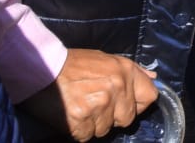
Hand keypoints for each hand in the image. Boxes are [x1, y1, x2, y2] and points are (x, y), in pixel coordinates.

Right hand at [22, 48, 157, 140]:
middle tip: (94, 104)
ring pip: (105, 129)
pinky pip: (86, 136)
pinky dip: (78, 130)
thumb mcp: (106, 58)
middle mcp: (117, 87)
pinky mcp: (81, 120)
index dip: (138, 104)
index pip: (150, 97)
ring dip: (93, 124)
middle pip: (127, 119)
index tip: (125, 104)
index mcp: (125, 71)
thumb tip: (153, 78)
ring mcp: (99, 104)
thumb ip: (131, 70)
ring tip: (80, 106)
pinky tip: (70, 114)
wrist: (41, 67)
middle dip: (113, 117)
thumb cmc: (73, 64)